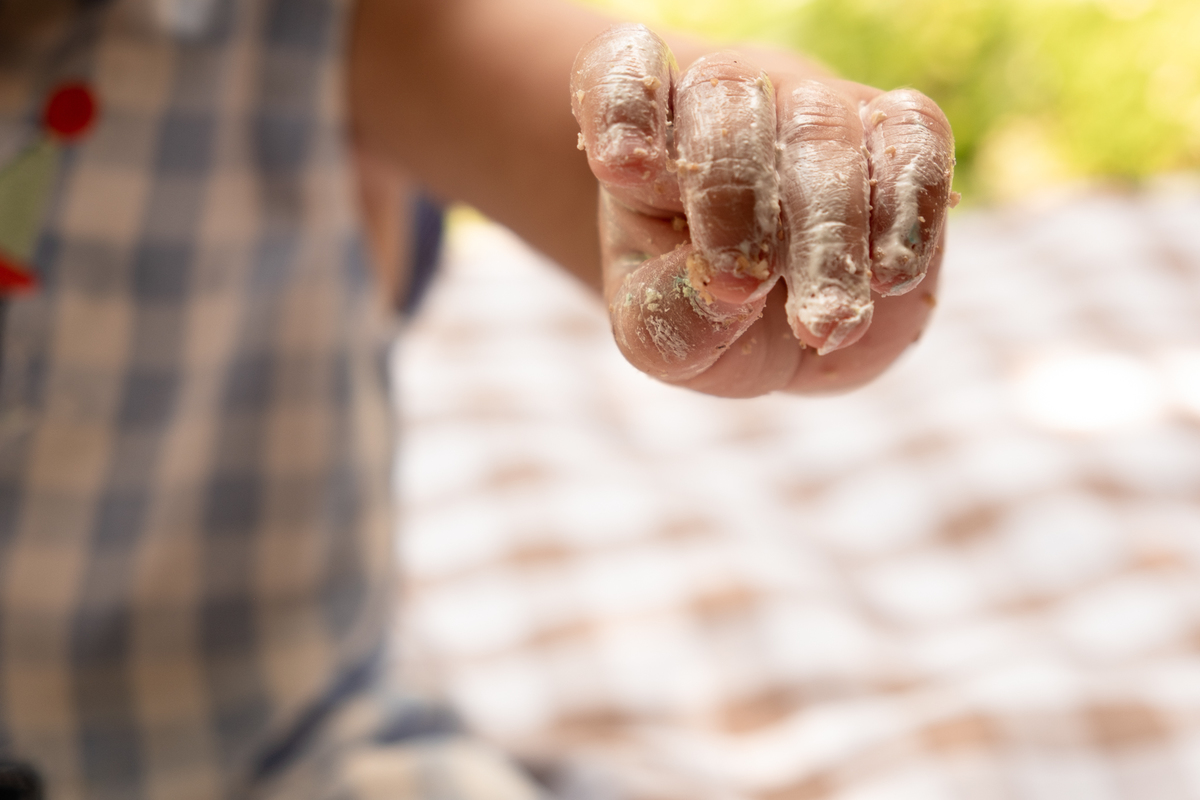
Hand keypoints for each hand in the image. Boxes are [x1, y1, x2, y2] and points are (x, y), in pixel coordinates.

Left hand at [571, 24, 955, 396]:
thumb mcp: (665, 339)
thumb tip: (728, 294)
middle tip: (741, 288)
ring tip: (823, 324)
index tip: (623, 166)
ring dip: (824, 232)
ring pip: (820, 129)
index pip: (619, 72)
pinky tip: (888, 277)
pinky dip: (905, 205)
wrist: (791, 324)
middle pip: (724, 102)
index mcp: (647, 138)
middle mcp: (728, 103)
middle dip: (734, 198)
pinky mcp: (897, 135)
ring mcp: (816, 110)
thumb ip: (673, 320)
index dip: (622, 108)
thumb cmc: (707, 314)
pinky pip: (913, 137)